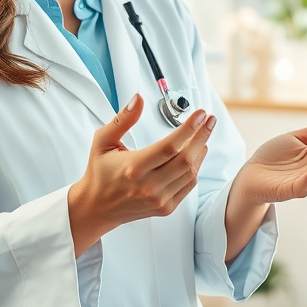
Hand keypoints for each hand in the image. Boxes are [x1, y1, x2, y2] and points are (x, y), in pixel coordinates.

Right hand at [68, 93, 215, 255]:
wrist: (96, 207)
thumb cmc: (99, 172)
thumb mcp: (103, 141)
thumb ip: (122, 119)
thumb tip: (138, 98)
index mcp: (134, 168)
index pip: (169, 146)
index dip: (189, 129)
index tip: (200, 114)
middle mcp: (148, 186)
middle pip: (186, 159)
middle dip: (202, 136)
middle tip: (210, 120)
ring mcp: (159, 199)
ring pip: (190, 173)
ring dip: (201, 151)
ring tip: (204, 134)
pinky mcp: (165, 208)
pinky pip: (188, 186)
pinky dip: (196, 168)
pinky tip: (197, 154)